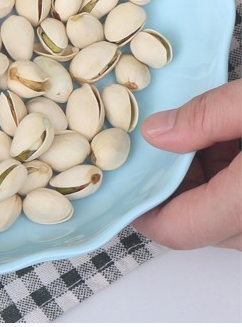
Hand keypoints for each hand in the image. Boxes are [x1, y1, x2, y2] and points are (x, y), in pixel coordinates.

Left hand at [132, 79, 241, 249]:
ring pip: (219, 216)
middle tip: (152, 143)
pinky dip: (226, 179)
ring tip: (194, 134)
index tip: (119, 180)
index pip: (177, 230)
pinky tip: (224, 140)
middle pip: (196, 223)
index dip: (141, 209)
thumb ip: (205, 117)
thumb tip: (155, 133)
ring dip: (201, 182)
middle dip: (170, 186)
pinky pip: (239, 206)